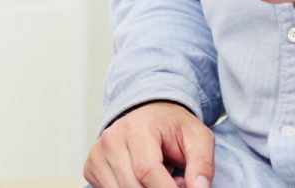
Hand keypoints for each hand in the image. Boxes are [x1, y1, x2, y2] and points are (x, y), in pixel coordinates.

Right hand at [83, 100, 212, 187]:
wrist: (149, 113)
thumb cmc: (172, 126)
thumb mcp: (198, 137)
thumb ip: (203, 163)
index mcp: (136, 128)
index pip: (147, 171)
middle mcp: (111, 140)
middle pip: (133, 187)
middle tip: (176, 181)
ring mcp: (97, 155)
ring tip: (162, 179)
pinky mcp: (91, 168)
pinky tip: (143, 182)